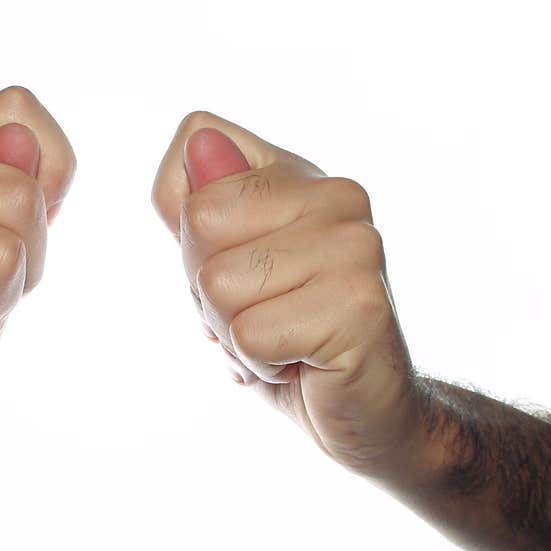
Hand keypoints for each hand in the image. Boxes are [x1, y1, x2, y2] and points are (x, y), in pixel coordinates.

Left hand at [152, 112, 423, 476]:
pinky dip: (259, 364)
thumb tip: (198, 145)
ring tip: (284, 340)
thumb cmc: (282, 333)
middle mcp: (336, 195)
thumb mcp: (221, 264)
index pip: (195, 142)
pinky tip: (302, 364)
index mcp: (298, 175)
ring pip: (219, 284)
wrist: (362, 408)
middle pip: (200, 221)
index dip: (188, 224)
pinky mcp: (359, 302)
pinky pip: (250, 335)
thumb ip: (196, 206)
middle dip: (208, 289)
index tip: (237, 266)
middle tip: (262, 314)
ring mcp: (355, 245)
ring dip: (235, 334)